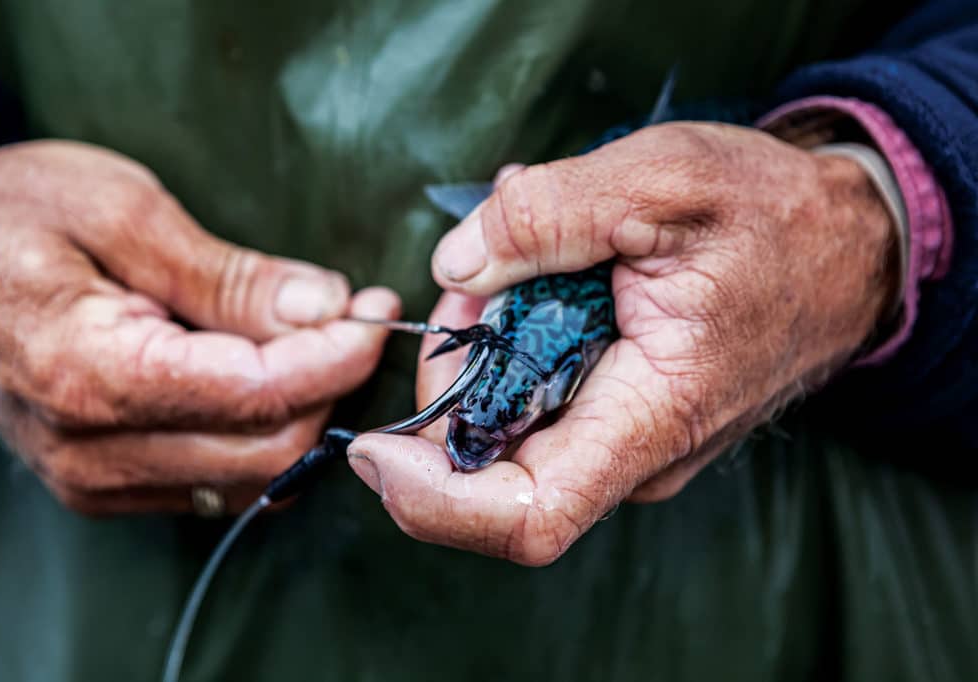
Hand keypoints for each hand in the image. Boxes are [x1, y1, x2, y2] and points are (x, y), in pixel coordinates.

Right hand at [0, 141, 398, 513]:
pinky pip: (219, 483)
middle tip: (352, 318)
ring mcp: (97, 481)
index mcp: (95, 375)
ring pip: (254, 479)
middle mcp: (95, 451)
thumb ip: (228, 274)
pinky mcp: (106, 486)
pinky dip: (264, 436)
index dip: (337, 354)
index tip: (375, 310)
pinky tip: (267, 379)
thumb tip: (324, 307)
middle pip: (271, 449)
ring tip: (314, 342)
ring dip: (305, 414)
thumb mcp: (122, 212)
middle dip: (331, 384)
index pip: (260, 393)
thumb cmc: (9, 217)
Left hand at [348, 123, 894, 564]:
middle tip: (477, 274)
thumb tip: (457, 264)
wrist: (847, 246)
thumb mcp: (663, 178)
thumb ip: (549, 214)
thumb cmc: (774, 215)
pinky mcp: (621, 417)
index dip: (432, 498)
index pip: (528, 515)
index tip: (374, 447)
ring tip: (515, 260)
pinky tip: (537, 279)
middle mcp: (635, 452)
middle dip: (452, 374)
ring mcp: (628, 441)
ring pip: (509, 425)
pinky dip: (511, 344)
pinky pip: (537, 400)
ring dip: (481, 347)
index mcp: (655, 415)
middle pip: (492, 464)